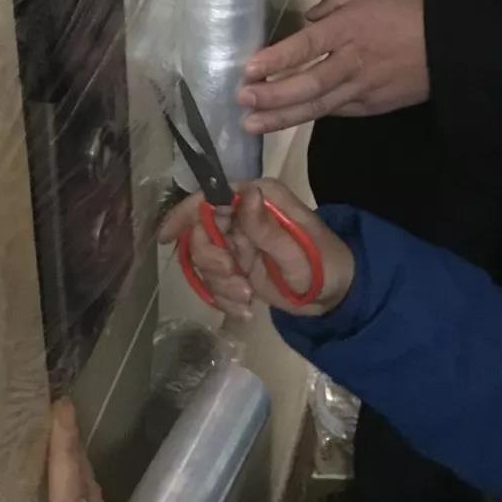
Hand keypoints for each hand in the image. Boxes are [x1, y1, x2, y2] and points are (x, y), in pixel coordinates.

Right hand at [159, 179, 354, 317]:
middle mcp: (244, 213)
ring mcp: (238, 239)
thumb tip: (245, 192)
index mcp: (260, 197)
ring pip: (204, 260)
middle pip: (201, 232)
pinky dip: (223, 298)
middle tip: (235, 281)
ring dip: (220, 285)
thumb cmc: (323, 265)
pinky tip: (245, 308)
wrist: (334, 293)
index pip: (212, 197)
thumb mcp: (296, 251)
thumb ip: (266, 227)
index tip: (167, 237)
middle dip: (212, 263)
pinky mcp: (236, 264)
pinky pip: (212, 280)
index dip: (186, 214)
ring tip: (247, 298)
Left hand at [238, 0, 428, 133]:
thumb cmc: (411, 8)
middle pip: (307, 84)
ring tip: (252, 124)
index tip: (248, 68)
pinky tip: (288, 120)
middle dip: (272, 95)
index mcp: (350, 28)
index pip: (306, 45)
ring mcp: (364, 89)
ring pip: (318, 107)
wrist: (454, 44)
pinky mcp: (374, 106)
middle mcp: (353, 62)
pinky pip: (337, 111)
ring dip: (282, 116)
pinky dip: (312, 116)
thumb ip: (335, 3)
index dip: (276, 58)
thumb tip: (309, 19)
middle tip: (242, 101)